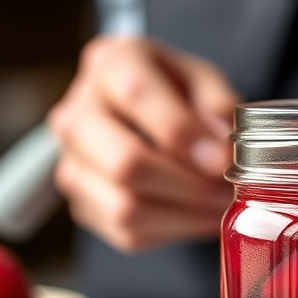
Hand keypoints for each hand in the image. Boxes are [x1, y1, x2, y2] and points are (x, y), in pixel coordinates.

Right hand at [48, 35, 237, 252]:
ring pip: (124, 207)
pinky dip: (173, 230)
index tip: (223, 158)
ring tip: (220, 204)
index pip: (137, 95)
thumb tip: (225, 150)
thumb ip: (218, 105)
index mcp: (109, 64)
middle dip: (187, 184)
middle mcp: (76, 113)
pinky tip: (200, 215)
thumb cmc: (175, 91)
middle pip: (123, 162)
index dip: (183, 133)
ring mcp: (72, 164)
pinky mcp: (82, 205)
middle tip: (226, 189)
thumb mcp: (204, 79)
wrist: (140, 113)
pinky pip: (128, 233)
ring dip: (184, 214)